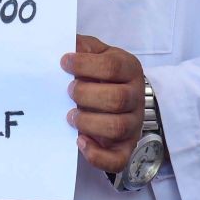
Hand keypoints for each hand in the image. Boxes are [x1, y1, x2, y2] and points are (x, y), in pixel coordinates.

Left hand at [60, 35, 144, 172]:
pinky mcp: (126, 147)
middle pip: (116, 99)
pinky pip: (117, 159)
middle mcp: (136, 96)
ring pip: (117, 127)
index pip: (112, 66)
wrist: (124, 95)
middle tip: (69, 91)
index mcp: (129, 69)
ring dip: (88, 122)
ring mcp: (133, 124)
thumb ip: (83, 46)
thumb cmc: (104, 73)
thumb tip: (65, 40)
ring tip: (70, 115)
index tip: (64, 62)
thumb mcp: (97, 52)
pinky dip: (96, 154)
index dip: (85, 65)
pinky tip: (80, 141)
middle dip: (86, 95)